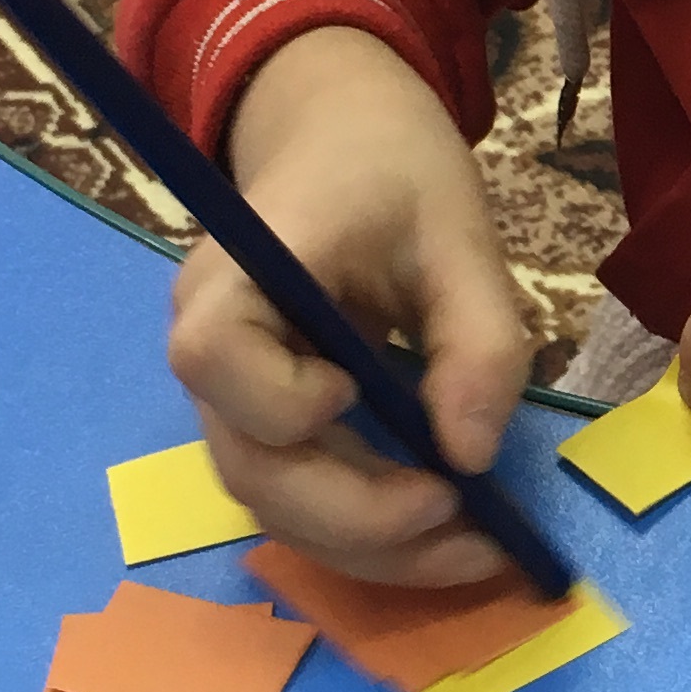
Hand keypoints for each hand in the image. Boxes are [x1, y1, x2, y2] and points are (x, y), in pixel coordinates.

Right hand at [166, 26, 534, 585]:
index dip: (280, 400)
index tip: (359, 390)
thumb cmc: (390, 169)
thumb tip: (472, 457)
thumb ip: (475, 339)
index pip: (214, 358)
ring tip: (478, 549)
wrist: (342, 142)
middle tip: (473, 531)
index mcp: (235, 275)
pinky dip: (372, 532)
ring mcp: (235, 399)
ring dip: (373, 547)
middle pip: (249, 468)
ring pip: (276, 505)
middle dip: (360, 521)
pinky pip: (303, 499)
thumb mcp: (457, 232)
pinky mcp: (270, 428)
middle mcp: (212, 350)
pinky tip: (449, 535)